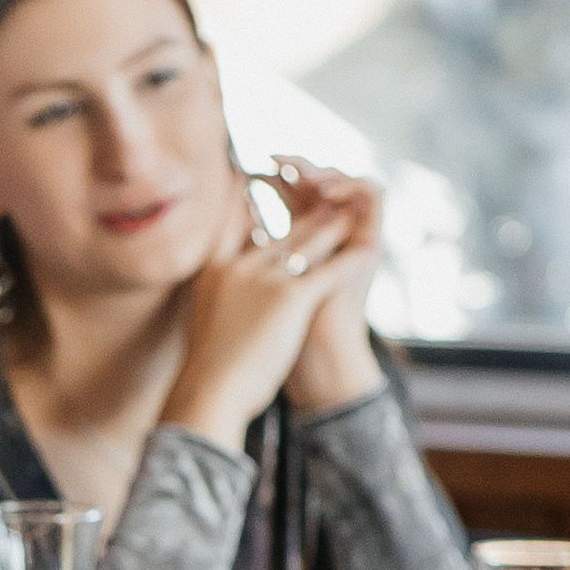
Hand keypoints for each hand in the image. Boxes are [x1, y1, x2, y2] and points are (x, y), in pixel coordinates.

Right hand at [159, 183, 363, 445]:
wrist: (210, 392)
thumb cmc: (205, 367)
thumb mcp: (202, 316)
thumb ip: (217, 291)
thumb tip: (220, 288)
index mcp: (215, 270)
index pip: (231, 220)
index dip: (242, 196)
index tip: (248, 178)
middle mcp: (239, 265)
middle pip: (279, 230)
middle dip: (306, 216)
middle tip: (324, 200)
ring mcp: (265, 278)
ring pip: (307, 242)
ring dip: (332, 229)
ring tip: (349, 219)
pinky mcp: (289, 296)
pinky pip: (329, 269)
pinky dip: (350, 259)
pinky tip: (366, 251)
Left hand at [261, 159, 386, 412]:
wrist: (308, 359)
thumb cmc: (267, 333)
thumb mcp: (247, 280)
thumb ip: (238, 251)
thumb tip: (215, 230)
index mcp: (301, 243)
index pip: (292, 195)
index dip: (275, 177)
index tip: (247, 167)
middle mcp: (329, 237)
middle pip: (318, 186)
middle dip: (297, 168)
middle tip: (272, 155)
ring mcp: (353, 238)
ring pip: (345, 182)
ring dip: (324, 170)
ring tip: (299, 167)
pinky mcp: (371, 243)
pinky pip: (372, 194)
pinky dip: (349, 182)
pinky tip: (323, 184)